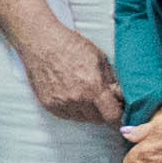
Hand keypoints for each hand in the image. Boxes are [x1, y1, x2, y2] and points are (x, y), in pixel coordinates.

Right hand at [17, 13, 124, 127]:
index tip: (119, 114)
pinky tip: (71, 93)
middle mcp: (77, 99)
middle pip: (98, 119)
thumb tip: (120, 96)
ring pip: (83, 119)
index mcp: (93, 87)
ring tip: (83, 92)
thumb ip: (111, 81)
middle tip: (101, 98)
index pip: (112, 116)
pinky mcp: (49, 105)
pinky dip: (72, 108)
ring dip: (88, 111)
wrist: (41, 43)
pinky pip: (67, 115)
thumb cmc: (69, 45)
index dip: (118, 116)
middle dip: (103, 111)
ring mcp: (61, 104)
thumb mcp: (100, 58)